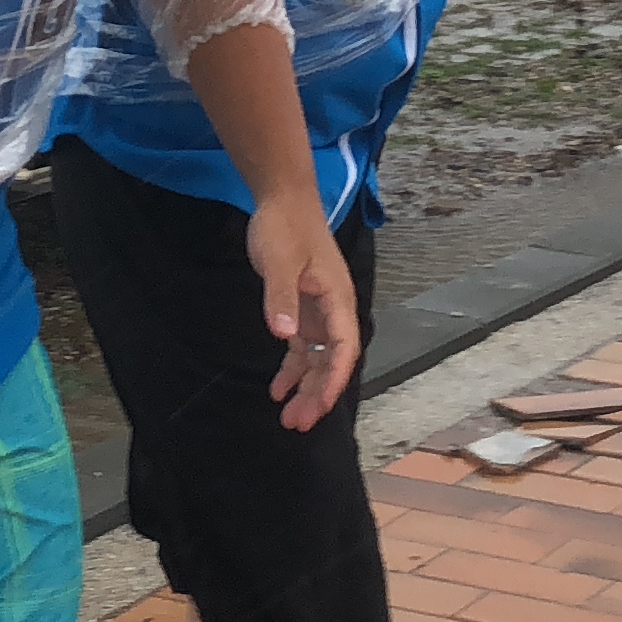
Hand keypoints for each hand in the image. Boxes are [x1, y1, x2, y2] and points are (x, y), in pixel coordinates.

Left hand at [245, 200, 360, 431]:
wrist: (283, 198)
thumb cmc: (286, 226)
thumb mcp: (279, 262)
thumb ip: (281, 299)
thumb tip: (285, 337)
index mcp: (337, 298)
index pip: (343, 348)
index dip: (334, 380)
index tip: (318, 406)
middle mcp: (334, 309)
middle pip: (333, 360)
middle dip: (318, 393)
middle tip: (298, 423)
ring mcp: (319, 309)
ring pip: (318, 358)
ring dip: (306, 387)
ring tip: (288, 416)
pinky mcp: (303, 307)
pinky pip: (303, 346)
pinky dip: (292, 368)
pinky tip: (278, 388)